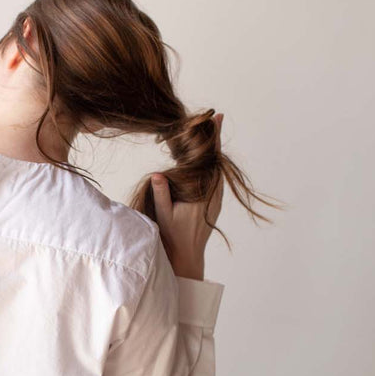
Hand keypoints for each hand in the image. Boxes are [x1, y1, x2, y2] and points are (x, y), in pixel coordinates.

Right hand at [150, 112, 224, 279]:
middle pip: (216, 160)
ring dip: (212, 150)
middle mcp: (214, 195)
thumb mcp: (163, 216)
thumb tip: (158, 174)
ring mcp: (215, 199)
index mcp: (203, 195)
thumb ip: (161, 194)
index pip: (210, 161)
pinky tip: (203, 156)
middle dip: (213, 139)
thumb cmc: (173, 238)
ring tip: (207, 132)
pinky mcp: (213, 202)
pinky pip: (214, 177)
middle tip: (211, 118)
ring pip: (216, 168)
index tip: (216, 119)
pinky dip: (210, 164)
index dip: (213, 139)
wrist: (187, 257)